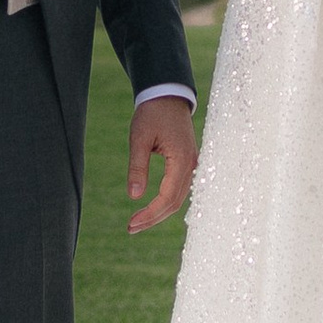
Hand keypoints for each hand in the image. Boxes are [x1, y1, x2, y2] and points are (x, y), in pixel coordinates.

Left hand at [126, 93, 197, 233]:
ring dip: (159, 212)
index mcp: (181, 159)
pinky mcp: (187, 162)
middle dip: (153, 218)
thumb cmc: (152, 113)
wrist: (167, 94)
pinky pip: (179, 189)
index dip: (150, 214)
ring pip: (178, 198)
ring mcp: (192, 164)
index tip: (132, 223)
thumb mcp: (139, 138)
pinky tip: (152, 208)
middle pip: (175, 203)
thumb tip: (134, 196)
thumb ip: (137, 167)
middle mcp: (191, 165)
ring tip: (138, 222)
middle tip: (131, 228)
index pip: (167, 197)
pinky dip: (166, 202)